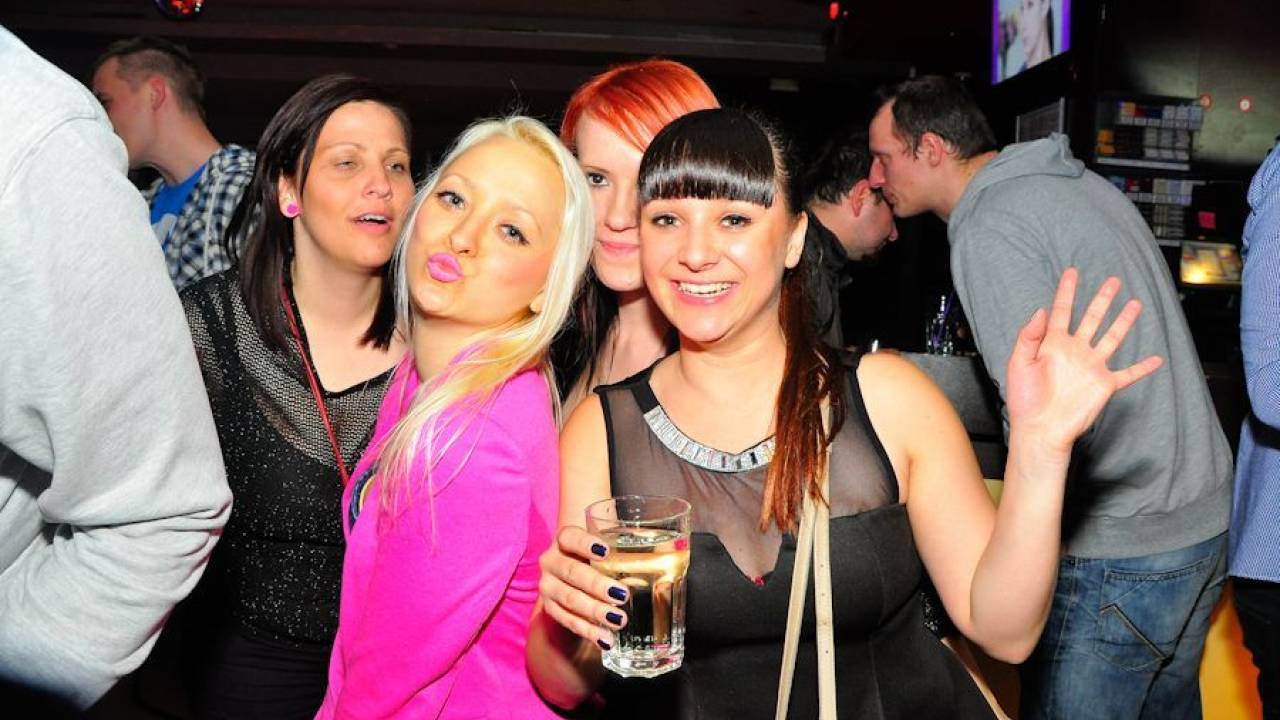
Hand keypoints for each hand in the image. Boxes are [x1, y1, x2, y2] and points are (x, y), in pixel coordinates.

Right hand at [538, 526, 629, 649]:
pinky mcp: (550, 607)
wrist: (577, 572)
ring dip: (594, 610)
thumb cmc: (601, 556)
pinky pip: (567, 621)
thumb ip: (632, 544)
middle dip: (596, 585)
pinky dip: (587, 631)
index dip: (585, 543)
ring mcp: (548, 585)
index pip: (570, 536)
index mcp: (565, 539)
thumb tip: (673, 552)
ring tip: (619, 620)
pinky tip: (605, 639)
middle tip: (621, 595)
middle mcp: (551, 560)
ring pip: (569, 598)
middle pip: (571, 571)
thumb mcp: (610, 545)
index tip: (605, 551)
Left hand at [1004, 268, 1163, 453]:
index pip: (1062, 311)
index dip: (1066, 291)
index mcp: (1052, 344)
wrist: (1040, 429)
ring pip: (1112, 338)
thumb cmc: (1024, 399)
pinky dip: (1143, 367)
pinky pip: (1128, 374)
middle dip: (1102, 299)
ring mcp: (1091, 366)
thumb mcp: (1019, 363)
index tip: (1072, 272)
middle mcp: (1075, 351)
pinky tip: (1156, 359)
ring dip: (1124, 321)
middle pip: (1092, 318)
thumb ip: (1029, 335)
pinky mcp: (1104, 385)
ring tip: (1135, 304)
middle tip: (1113, 281)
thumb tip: (1041, 310)